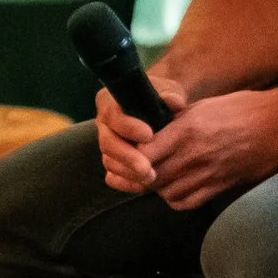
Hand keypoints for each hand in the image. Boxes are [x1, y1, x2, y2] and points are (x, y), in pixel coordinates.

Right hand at [98, 76, 190, 194]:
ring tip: (150, 179)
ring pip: (109, 161)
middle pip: (107, 144)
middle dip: (128, 158)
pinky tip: (142, 187)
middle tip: (147, 169)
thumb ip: (171, 95)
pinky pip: (111, 175)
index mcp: (111, 103)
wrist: (160, 106)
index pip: (113, 116)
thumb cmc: (163, 95)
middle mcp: (104, 124)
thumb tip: (173, 101)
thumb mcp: (168, 90)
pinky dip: (125, 183)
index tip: (149, 135)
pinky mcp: (113, 160)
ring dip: (128, 173)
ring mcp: (107, 143)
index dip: (129, 127)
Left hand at [138, 86, 277, 210]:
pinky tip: (178, 188)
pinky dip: (176, 198)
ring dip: (158, 187)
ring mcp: (207, 174)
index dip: (131, 156)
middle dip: (139, 175)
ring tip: (161, 177)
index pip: (143, 152)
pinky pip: (186, 202)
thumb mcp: (205, 106)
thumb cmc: (245, 108)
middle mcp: (193, 155)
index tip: (130, 153)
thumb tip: (154, 131)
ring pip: (165, 192)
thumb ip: (176, 121)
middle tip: (138, 170)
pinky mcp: (219, 187)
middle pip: (150, 177)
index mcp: (187, 130)